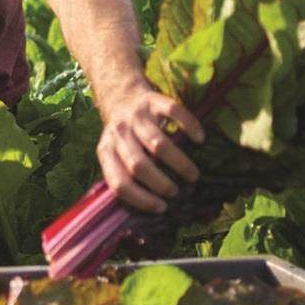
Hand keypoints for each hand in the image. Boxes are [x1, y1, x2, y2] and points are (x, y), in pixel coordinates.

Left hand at [96, 82, 204, 213]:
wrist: (121, 95)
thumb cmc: (124, 135)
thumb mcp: (115, 154)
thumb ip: (125, 175)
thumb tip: (150, 209)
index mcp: (105, 151)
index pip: (119, 182)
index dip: (140, 199)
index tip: (161, 208)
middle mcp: (118, 133)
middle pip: (138, 165)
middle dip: (160, 184)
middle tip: (176, 193)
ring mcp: (136, 116)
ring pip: (157, 144)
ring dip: (178, 163)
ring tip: (192, 175)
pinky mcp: (153, 100)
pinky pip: (174, 113)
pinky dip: (190, 127)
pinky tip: (199, 139)